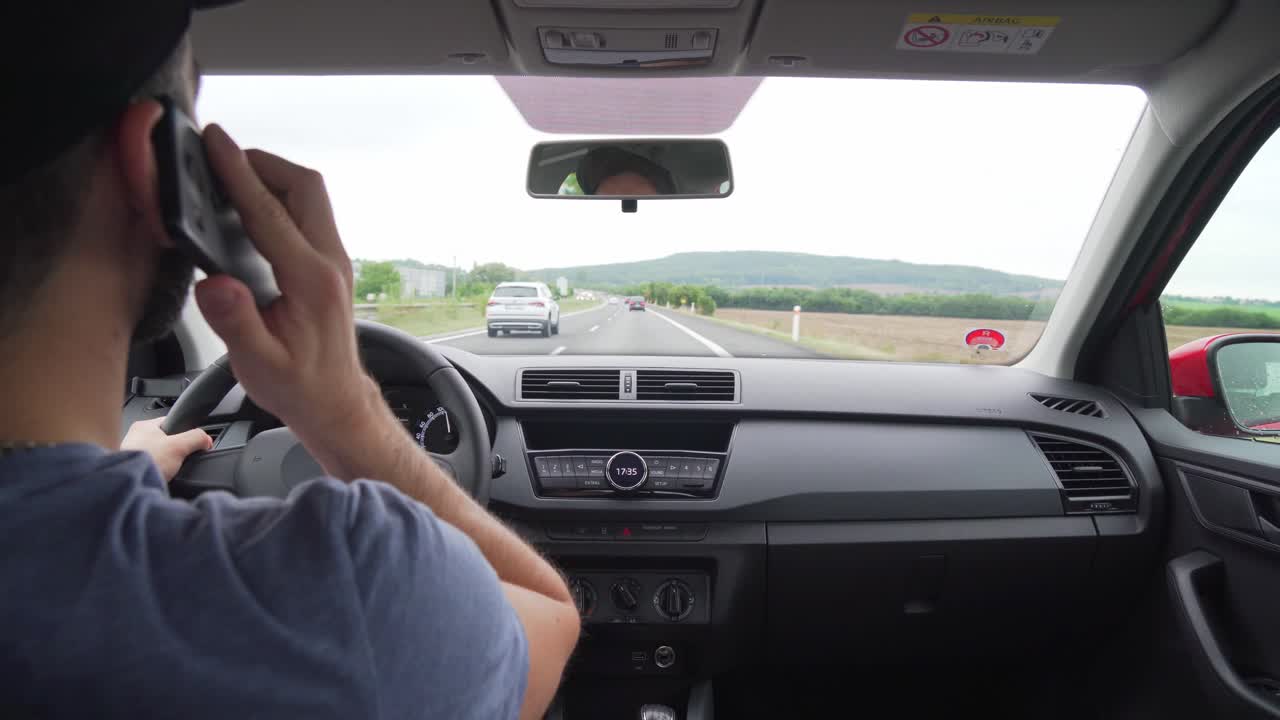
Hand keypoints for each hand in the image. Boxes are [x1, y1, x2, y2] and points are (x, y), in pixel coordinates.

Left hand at [121, 417, 212, 481]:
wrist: (127, 485)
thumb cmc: (145, 462)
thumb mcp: (179, 446)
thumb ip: (196, 438)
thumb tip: (206, 439)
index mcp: (143, 425)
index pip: (171, 423)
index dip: (186, 432)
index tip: (193, 443)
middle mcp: (134, 437)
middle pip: (166, 440)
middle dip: (175, 451)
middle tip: (180, 459)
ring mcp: (131, 453)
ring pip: (159, 455)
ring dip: (166, 463)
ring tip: (169, 470)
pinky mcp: (131, 468)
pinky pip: (151, 467)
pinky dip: (157, 471)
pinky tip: (160, 476)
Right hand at [193, 125, 386, 473]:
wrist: (336, 403)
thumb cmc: (299, 387)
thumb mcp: (259, 365)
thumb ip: (236, 322)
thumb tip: (213, 283)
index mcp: (311, 281)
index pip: (269, 213)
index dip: (238, 173)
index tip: (215, 142)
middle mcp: (330, 263)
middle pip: (304, 187)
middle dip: (262, 163)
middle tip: (221, 155)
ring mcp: (335, 261)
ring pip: (310, 196)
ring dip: (273, 176)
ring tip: (231, 174)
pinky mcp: (329, 265)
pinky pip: (308, 214)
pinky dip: (280, 196)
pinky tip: (251, 205)